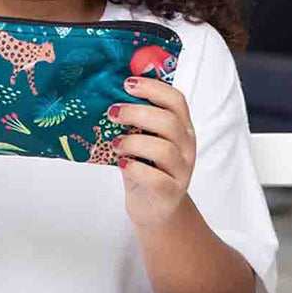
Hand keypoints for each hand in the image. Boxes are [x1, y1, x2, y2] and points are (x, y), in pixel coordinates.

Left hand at [107, 77, 195, 229]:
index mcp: (182, 127)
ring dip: (134, 142)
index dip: (153, 88)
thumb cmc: (145, 167)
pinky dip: (136, 169)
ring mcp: (182, 171)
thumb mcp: (143, 140)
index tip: (127, 84)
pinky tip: (122, 164)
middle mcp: (187, 146)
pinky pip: (156, 179)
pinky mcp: (171, 193)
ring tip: (115, 144)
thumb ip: (134, 122)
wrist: (155, 208)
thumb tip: (105, 95)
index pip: (176, 100)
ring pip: (164, 149)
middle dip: (137, 113)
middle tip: (112, 113)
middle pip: (168, 122)